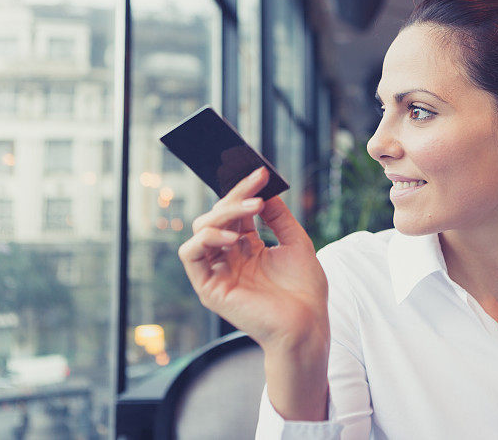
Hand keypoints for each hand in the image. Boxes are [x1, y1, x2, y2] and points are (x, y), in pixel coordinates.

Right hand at [178, 166, 329, 350]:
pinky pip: (190, 255)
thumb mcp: (296, 243)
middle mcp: (229, 258)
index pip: (237, 212)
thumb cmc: (305, 291)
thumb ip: (279, 218)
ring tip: (252, 207)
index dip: (245, 190)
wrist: (308, 325)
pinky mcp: (209, 288)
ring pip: (201, 229)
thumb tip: (266, 191)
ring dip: (223, 212)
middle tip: (257, 185)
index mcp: (248, 248)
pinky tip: (232, 235)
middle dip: (235, 195)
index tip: (261, 172)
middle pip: (217, 216)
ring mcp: (218, 272)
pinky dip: (206, 238)